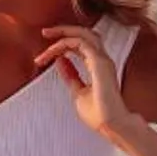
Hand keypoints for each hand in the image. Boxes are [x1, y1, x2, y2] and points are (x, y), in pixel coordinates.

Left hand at [36, 24, 133, 142]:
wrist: (112, 125)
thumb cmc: (100, 114)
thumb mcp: (77, 92)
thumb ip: (70, 76)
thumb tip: (60, 61)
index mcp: (98, 66)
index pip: (80, 46)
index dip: (61, 46)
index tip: (44, 55)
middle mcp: (102, 60)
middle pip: (83, 34)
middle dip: (63, 30)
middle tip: (45, 32)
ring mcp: (102, 60)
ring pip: (83, 34)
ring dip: (63, 33)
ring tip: (47, 34)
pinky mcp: (99, 63)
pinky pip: (80, 43)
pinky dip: (64, 43)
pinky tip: (53, 51)